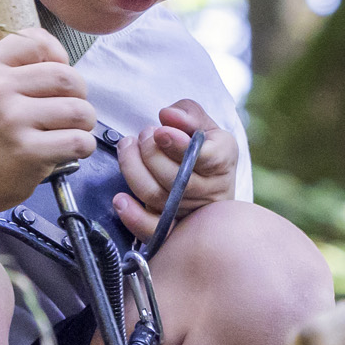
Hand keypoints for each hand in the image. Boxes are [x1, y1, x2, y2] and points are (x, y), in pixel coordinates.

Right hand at [0, 30, 96, 214]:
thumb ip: (18, 66)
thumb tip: (64, 60)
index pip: (38, 41)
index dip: (58, 56)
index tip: (54, 78)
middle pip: (67, 77)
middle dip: (78, 94)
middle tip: (67, 110)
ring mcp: (12, 120)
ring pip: (78, 109)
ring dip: (84, 122)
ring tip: (70, 130)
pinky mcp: (27, 152)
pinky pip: (78, 141)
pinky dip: (83, 146)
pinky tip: (68, 149)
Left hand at [114, 97, 235, 236]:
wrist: (209, 178)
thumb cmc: (203, 146)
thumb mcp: (201, 123)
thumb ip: (187, 114)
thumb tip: (168, 115)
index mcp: (224, 159)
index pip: (206, 158)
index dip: (179, 146)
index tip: (159, 131)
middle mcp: (213, 190)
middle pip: (176, 178)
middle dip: (151, 153)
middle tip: (142, 135)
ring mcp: (193, 212)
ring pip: (159, 197)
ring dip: (134, 170)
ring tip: (128, 147)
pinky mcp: (174, 228)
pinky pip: (154, 230)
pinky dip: (134, 217)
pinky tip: (120, 200)